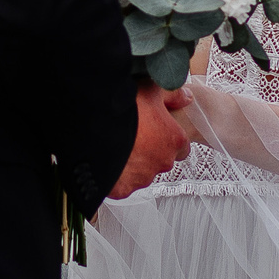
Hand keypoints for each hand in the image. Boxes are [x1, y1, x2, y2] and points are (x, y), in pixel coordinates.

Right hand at [107, 82, 194, 197]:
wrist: (92, 127)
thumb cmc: (124, 108)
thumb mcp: (151, 90)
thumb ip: (173, 95)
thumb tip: (186, 98)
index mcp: (174, 140)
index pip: (181, 146)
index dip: (167, 136)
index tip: (155, 129)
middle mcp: (162, 163)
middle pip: (161, 159)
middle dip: (150, 150)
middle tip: (133, 134)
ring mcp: (142, 178)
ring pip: (142, 172)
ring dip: (134, 162)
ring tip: (117, 144)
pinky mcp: (122, 188)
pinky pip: (122, 183)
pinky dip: (117, 174)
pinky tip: (106, 158)